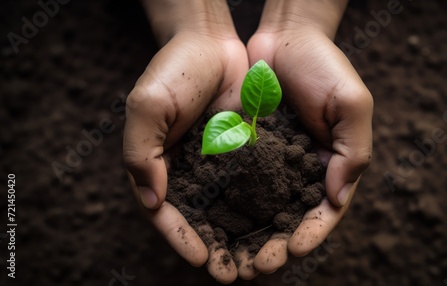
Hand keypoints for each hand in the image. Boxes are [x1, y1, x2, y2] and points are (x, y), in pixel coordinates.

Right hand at [123, 0, 248, 282]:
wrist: (213, 41)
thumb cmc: (174, 70)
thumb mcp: (148, 106)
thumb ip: (142, 153)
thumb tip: (153, 202)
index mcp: (161, 167)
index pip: (167, 214)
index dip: (182, 238)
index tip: (202, 259)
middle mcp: (191, 172)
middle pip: (201, 220)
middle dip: (216, 249)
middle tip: (232, 276)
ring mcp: (220, 165)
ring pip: (231, 210)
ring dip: (243, 237)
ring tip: (259, 262)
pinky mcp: (247, 154)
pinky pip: (256, 186)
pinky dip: (265, 208)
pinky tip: (279, 225)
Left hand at [245, 0, 372, 273]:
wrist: (283, 37)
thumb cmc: (323, 66)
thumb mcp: (351, 104)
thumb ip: (351, 152)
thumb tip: (337, 199)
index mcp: (329, 166)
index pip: (323, 211)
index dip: (310, 234)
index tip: (293, 250)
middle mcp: (298, 171)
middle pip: (287, 219)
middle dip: (273, 245)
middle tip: (256, 267)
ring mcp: (269, 163)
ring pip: (258, 210)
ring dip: (247, 238)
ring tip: (233, 261)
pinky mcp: (242, 151)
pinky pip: (233, 184)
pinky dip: (226, 208)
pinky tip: (214, 226)